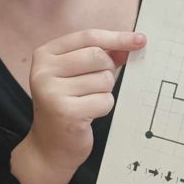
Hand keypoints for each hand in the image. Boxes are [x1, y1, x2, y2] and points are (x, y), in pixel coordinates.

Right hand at [13, 29, 145, 183]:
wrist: (49, 147)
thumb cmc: (68, 105)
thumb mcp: (77, 74)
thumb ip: (100, 56)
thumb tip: (132, 43)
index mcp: (45, 55)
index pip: (87, 37)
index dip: (116, 37)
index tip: (140, 40)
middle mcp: (43, 71)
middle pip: (97, 56)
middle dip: (107, 70)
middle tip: (97, 85)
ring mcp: (52, 92)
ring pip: (104, 79)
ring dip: (104, 92)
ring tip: (87, 102)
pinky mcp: (66, 112)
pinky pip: (105, 100)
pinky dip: (104, 107)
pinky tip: (88, 115)